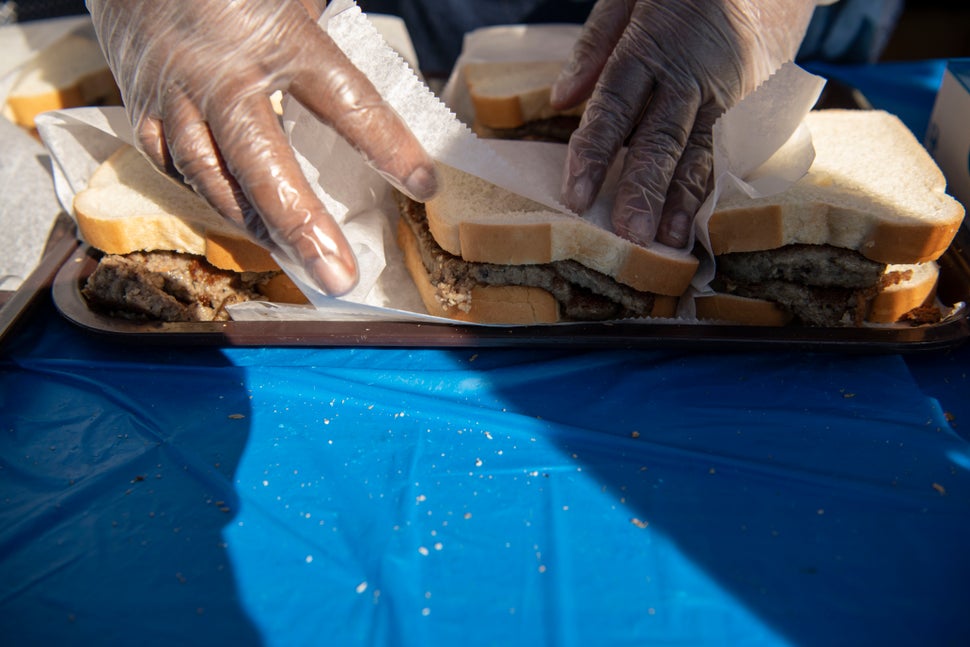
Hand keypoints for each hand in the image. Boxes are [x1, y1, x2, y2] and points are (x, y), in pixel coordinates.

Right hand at [86, 0, 436, 294]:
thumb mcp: (292, 1)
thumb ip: (326, 53)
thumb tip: (379, 111)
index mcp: (276, 35)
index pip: (344, 97)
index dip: (386, 144)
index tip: (424, 184)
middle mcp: (221, 71)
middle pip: (263, 159)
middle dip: (302, 224)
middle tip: (339, 274)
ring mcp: (176, 95)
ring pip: (213, 178)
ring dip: (259, 229)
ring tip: (302, 265)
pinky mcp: (143, 112)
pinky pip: (178, 170)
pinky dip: (215, 202)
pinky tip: (249, 226)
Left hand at [550, 0, 817, 247]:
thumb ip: (596, 46)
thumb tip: (560, 100)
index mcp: (651, 46)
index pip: (615, 106)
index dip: (595, 154)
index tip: (576, 197)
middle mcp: (692, 76)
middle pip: (662, 139)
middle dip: (644, 190)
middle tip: (628, 235)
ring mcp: (730, 94)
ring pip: (703, 153)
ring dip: (683, 201)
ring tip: (668, 241)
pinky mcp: (757, 107)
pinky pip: (734, 154)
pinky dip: (717, 190)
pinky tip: (704, 221)